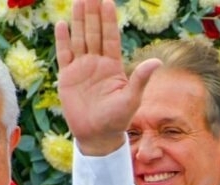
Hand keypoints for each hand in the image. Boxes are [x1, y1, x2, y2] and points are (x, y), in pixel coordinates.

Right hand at [55, 0, 161, 154]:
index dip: (109, 20)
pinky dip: (63, 40)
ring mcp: (82, 68)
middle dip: (92, 13)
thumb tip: (157, 62)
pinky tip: (62, 24)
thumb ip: (141, 79)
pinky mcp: (67, 77)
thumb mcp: (131, 99)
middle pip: (94, 33)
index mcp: (113, 67)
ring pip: (80, 39)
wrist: (97, 136)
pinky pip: (64, 54)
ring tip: (78, 1)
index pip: (110, 38)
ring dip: (78, 21)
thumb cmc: (117, 120)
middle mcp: (97, 63)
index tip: (107, 1)